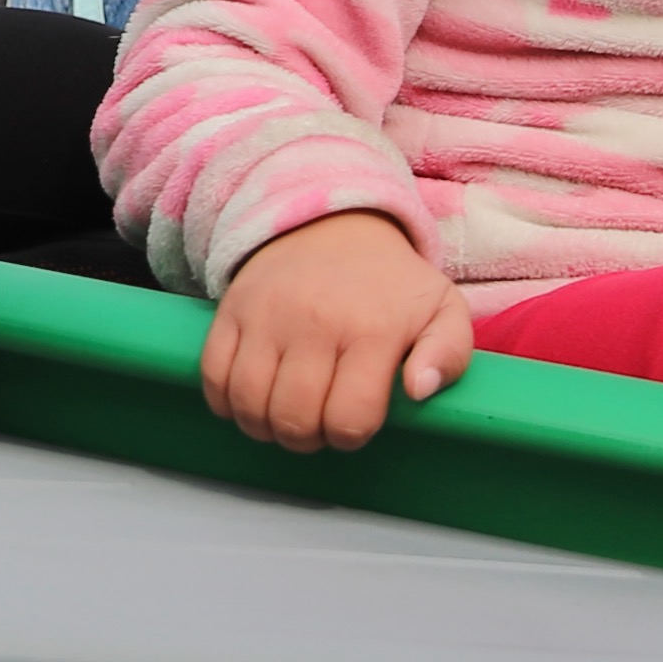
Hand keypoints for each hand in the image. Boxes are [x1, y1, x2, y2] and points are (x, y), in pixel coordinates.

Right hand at [202, 209, 471, 451]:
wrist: (330, 223)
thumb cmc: (389, 283)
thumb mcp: (442, 309)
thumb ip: (448, 355)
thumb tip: (419, 391)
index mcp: (372, 330)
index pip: (349, 419)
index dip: (350, 436)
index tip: (353, 422)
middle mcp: (315, 323)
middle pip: (293, 419)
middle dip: (306, 438)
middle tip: (317, 425)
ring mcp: (267, 316)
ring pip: (249, 404)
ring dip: (265, 427)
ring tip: (284, 416)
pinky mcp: (231, 311)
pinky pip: (214, 377)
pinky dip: (226, 402)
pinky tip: (251, 399)